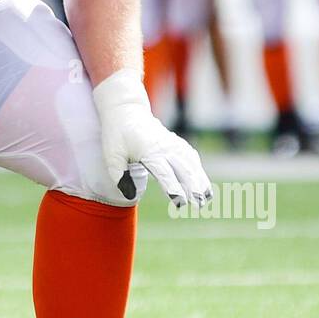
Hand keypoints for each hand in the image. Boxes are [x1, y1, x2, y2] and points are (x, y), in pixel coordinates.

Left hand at [92, 68, 211, 206]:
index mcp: (149, 151)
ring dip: (200, 181)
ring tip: (207, 199)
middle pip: (184, 170)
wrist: (126, 110)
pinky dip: (198, 170)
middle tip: (199, 206)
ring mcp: (173, 144)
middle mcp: (165, 148)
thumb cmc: (117, 135)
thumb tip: (130, 195)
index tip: (181, 203)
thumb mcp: (111, 156)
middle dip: (193, 188)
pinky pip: (191, 157)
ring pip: (191, 164)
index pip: (165, 173)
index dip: (174, 189)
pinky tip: (203, 184)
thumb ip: (119, 176)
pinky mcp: (175, 143)